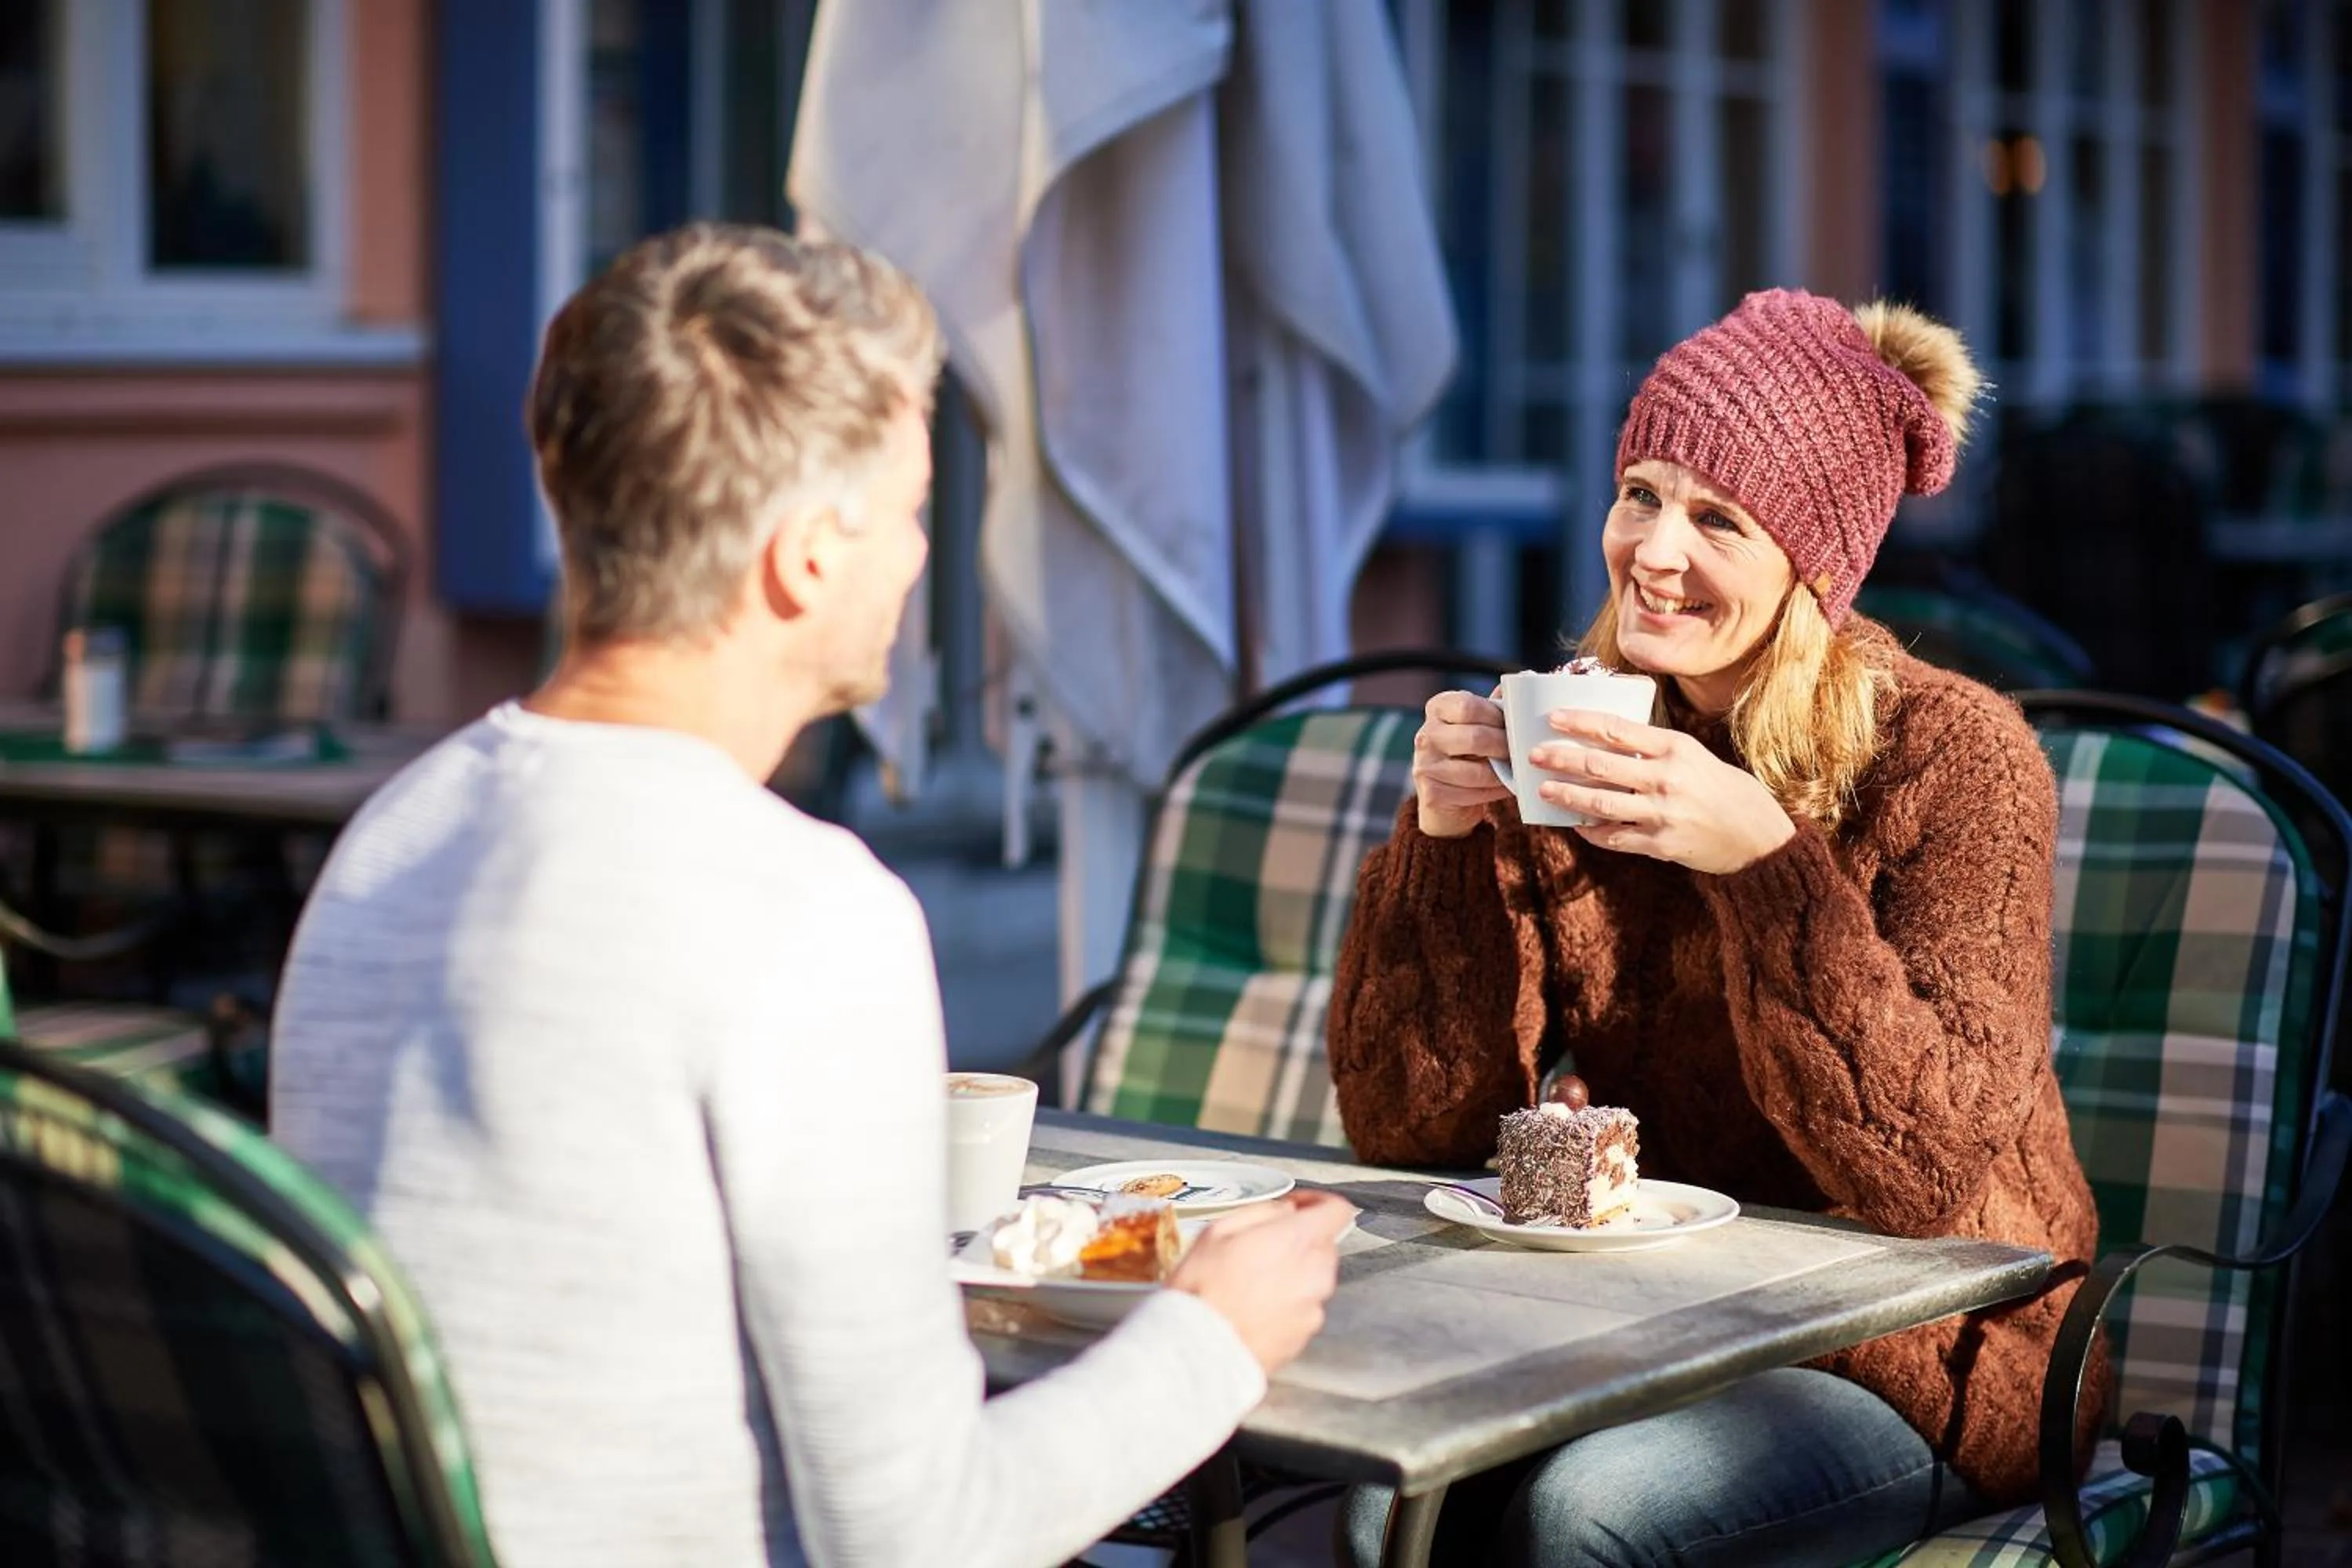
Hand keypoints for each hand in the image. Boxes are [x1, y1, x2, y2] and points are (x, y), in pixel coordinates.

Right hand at [1168, 1190, 1355, 1375]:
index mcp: (1298, 1240)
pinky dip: (1285, 1306)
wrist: (1197, 1350)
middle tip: (1260, 1248)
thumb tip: (1283, 1212)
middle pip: (1323, 1246)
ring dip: (1291, 1275)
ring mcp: (1313, 1309)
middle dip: (1297, 1242)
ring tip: (1250, 1285)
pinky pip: (1302, 1310)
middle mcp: (1316, 1274)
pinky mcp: (1304, 1337)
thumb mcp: (1217, 1231)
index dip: (1317, 1202)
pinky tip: (1253, 1311)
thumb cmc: (1202, 1291)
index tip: (1296, 1207)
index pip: (1337, 1209)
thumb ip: (1261, 1213)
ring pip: (1313, 1279)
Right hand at [1411, 689, 1511, 837]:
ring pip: (1476, 770)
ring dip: (1503, 773)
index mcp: (1438, 708)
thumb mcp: (1481, 724)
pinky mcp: (1431, 793)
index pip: (1469, 705)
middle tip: (1522, 752)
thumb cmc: (1471, 754)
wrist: (1448, 799)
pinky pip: (1473, 793)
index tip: (1514, 726)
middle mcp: (1426, 735)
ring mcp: (1424, 765)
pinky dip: (1494, 792)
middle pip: (1475, 737)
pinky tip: (1502, 788)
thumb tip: (1524, 678)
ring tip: (1516, 771)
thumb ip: (1497, 706)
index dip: (1497, 717)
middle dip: (1504, 747)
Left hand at [1529, 709, 1796, 874]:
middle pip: (1601, 765)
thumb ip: (1653, 749)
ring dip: (1567, 796)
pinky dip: (1591, 831)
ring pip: (1601, 803)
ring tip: (1544, 789)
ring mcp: (1663, 814)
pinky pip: (1614, 837)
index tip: (1552, 717)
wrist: (1758, 836)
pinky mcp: (1661, 845)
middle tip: (1533, 754)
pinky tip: (1575, 824)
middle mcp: (1667, 778)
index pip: (1617, 729)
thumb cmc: (1721, 789)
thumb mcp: (1693, 756)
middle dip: (1561, 758)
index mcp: (1675, 748)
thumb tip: (1604, 737)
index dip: (1580, 722)